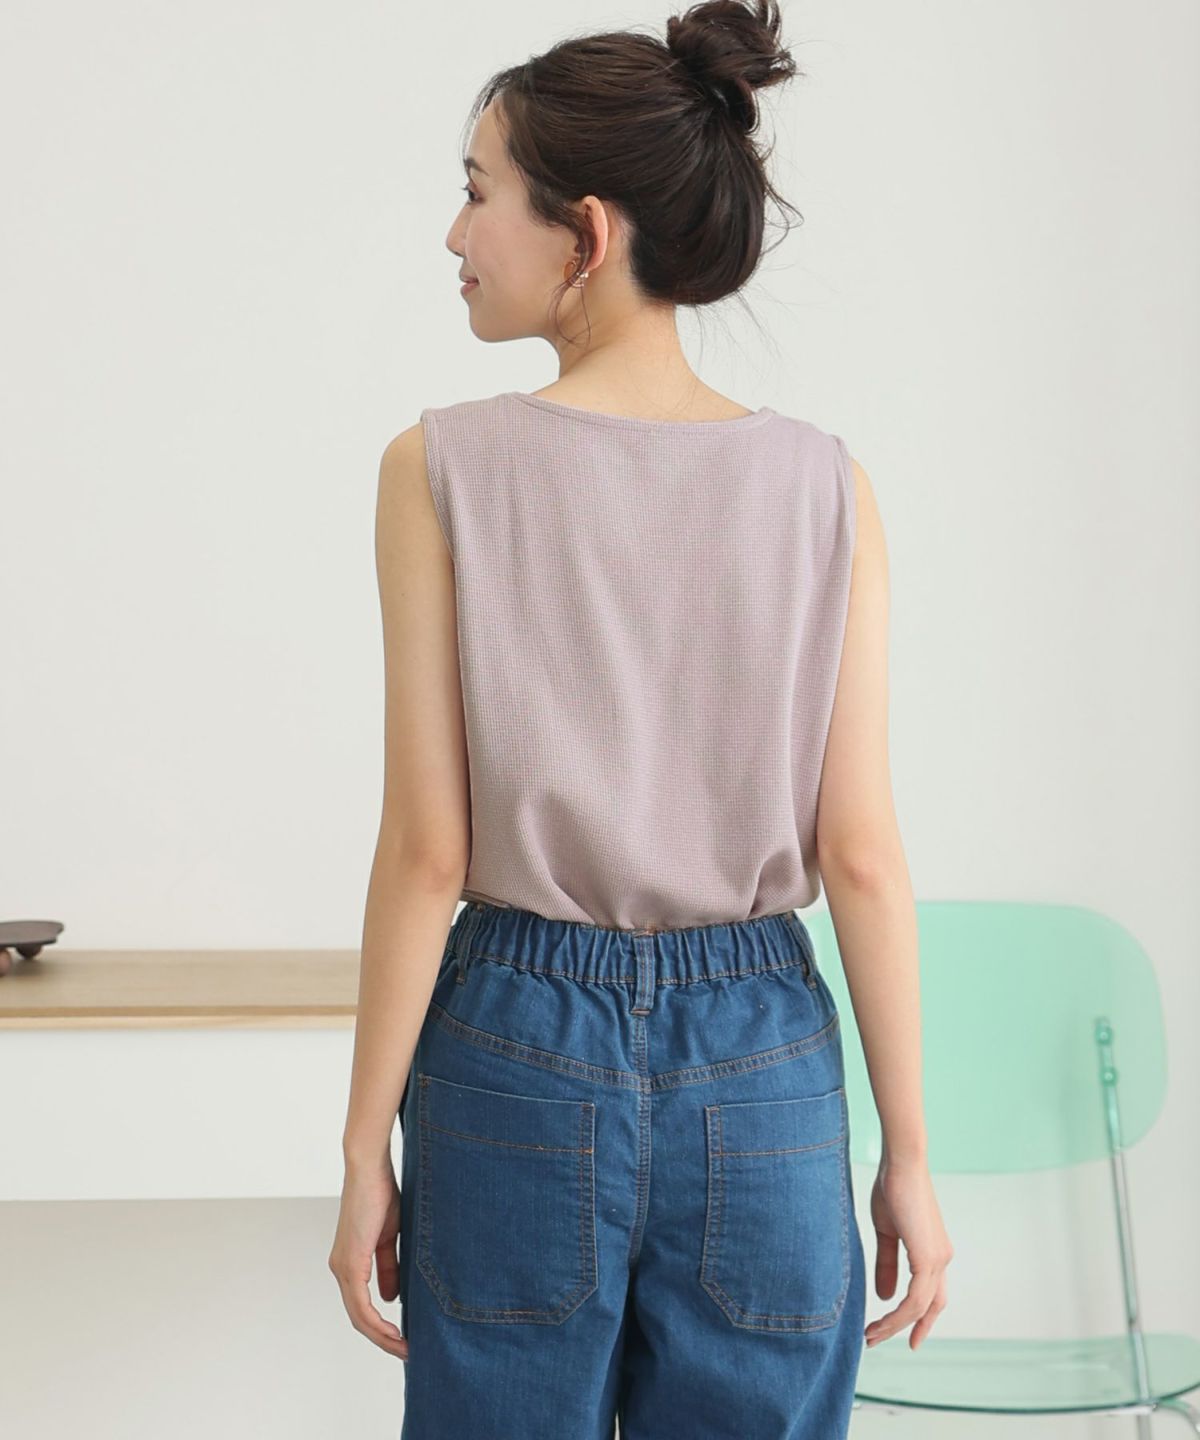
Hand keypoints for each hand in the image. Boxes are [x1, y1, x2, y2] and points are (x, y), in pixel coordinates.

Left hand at [328, 1157, 407, 1360]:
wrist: (369, 1169)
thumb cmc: (380, 1194)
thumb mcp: (390, 1237)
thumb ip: (389, 1266)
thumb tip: (390, 1298)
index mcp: (350, 1262)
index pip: (362, 1306)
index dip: (381, 1326)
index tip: (404, 1338)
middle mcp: (341, 1268)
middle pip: (358, 1318)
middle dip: (383, 1339)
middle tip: (407, 1352)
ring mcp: (343, 1267)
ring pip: (358, 1316)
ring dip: (381, 1336)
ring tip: (404, 1348)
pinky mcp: (350, 1262)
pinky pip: (360, 1304)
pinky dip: (376, 1323)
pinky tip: (393, 1331)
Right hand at [863, 1155, 952, 1350]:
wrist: (901, 1163)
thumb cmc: (893, 1189)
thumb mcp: (886, 1232)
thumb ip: (887, 1263)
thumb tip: (884, 1296)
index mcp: (933, 1251)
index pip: (932, 1295)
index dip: (921, 1318)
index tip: (907, 1337)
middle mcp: (942, 1259)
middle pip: (931, 1307)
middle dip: (911, 1329)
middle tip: (885, 1342)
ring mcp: (938, 1259)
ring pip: (920, 1307)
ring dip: (895, 1325)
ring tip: (872, 1335)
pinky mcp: (929, 1258)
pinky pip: (915, 1298)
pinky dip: (898, 1314)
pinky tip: (881, 1319)